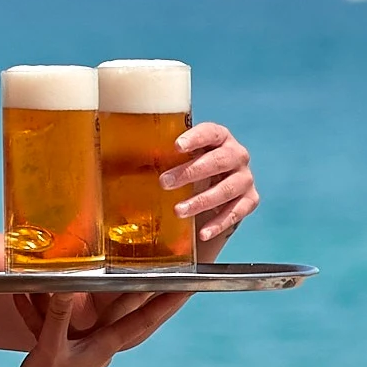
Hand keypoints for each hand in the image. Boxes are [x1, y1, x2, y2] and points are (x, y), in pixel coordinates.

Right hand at [3, 283, 187, 366]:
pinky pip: (58, 322)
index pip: (143, 320)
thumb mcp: (50, 346)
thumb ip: (58, 316)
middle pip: (125, 310)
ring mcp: (83, 346)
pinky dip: (43, 309)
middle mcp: (101, 344)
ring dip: (77, 293)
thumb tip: (65, 287)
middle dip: (141, 290)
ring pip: (88, 311)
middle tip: (161, 269)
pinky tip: (25, 295)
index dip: (165, 302)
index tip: (187, 287)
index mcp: (106, 345)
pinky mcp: (63, 348)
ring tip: (79, 271)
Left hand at [162, 122, 259, 257]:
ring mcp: (245, 178)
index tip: (176, 146)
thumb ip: (158, 158)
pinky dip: (219, 223)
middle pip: (220, 160)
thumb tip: (115, 160)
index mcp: (219, 138)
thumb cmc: (188, 173)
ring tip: (178, 211)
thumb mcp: (176, 162)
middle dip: (192, 172)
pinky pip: (237, 212)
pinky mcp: (250, 200)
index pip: (211, 132)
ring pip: (228, 188)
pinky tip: (202, 233)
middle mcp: (237, 155)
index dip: (196, 138)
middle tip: (164, 182)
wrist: (212, 196)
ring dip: (202, 200)